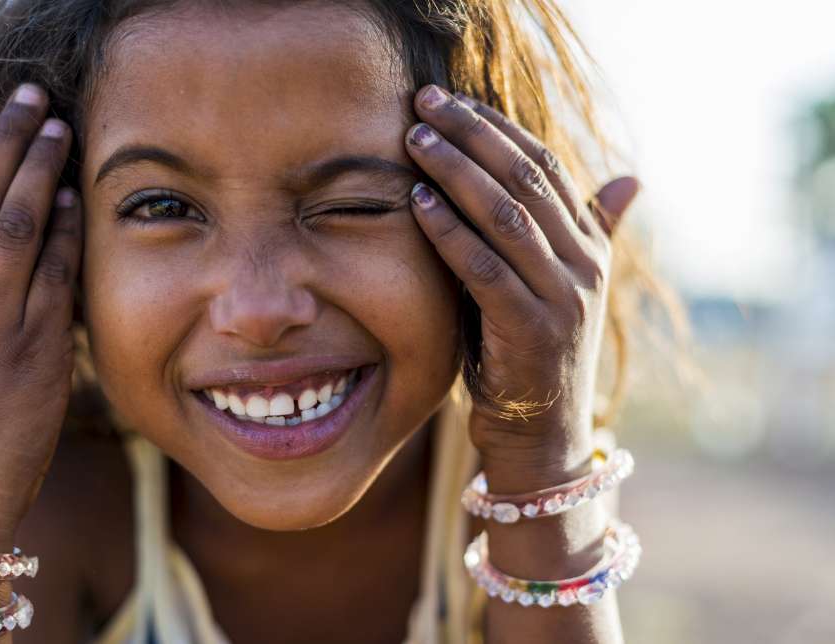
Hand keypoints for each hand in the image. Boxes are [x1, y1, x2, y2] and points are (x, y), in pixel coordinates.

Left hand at [403, 85, 637, 461]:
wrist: (542, 434)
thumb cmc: (531, 351)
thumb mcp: (556, 286)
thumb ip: (582, 231)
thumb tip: (629, 178)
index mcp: (590, 247)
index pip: (545, 167)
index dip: (498, 128)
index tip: (453, 101)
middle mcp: (584, 266)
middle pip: (526, 180)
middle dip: (473, 135)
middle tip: (425, 103)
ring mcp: (563, 299)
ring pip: (507, 217)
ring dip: (457, 172)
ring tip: (415, 141)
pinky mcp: (532, 331)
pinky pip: (485, 269)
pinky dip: (450, 232)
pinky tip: (419, 202)